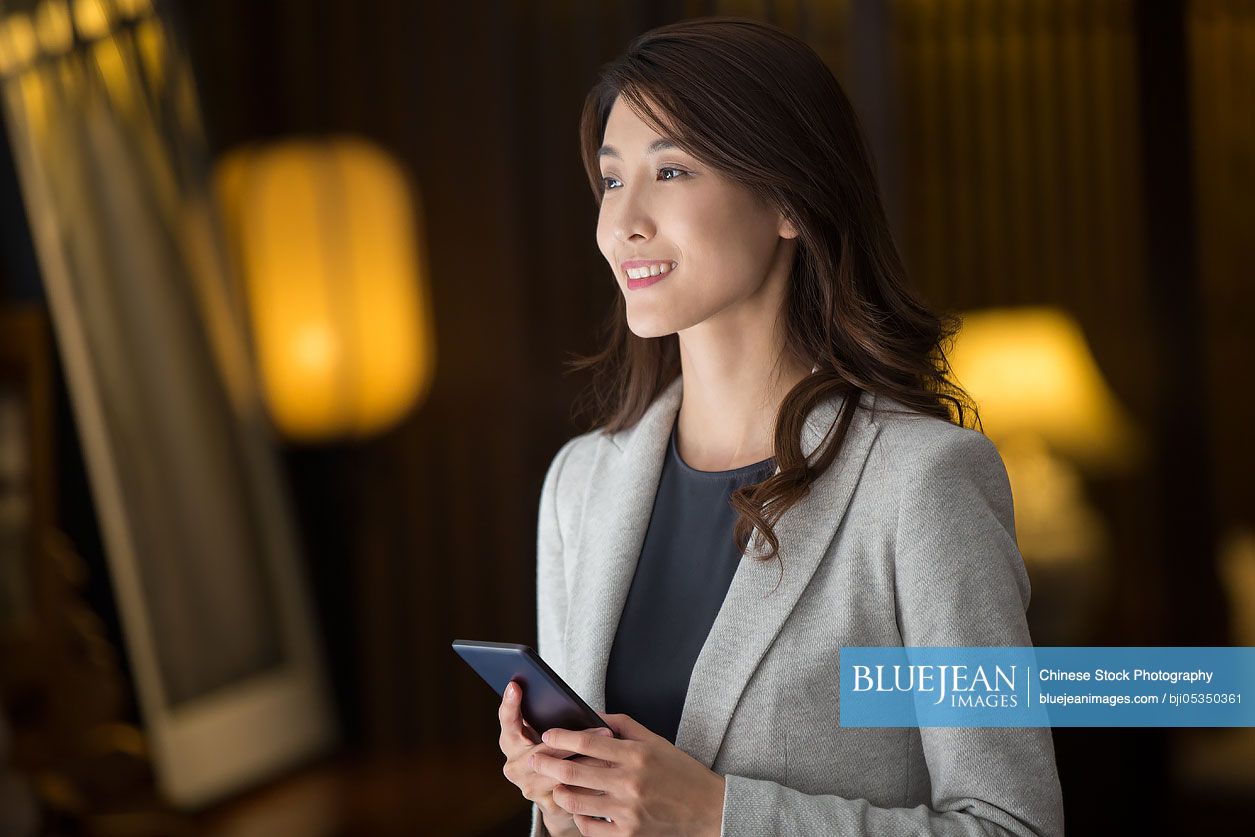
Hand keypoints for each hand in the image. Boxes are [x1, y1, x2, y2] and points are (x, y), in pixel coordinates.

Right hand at [497, 680, 613, 833]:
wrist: (557, 798)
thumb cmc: (555, 754)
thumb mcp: (543, 735)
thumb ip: (546, 717)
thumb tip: (559, 697)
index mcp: (510, 743)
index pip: (508, 720)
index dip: (510, 704)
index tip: (515, 685)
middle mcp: (515, 767)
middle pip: (544, 750)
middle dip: (576, 740)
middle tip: (603, 728)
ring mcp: (530, 788)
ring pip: (564, 771)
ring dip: (591, 758)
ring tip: (612, 747)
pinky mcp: (549, 806)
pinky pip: (575, 789)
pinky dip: (594, 778)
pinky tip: (610, 768)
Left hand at [532, 711, 726, 835]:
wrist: (711, 811)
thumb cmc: (683, 774)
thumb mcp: (657, 742)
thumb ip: (624, 725)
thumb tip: (593, 714)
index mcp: (636, 755)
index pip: (587, 742)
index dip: (561, 737)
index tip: (547, 735)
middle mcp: (629, 782)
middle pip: (572, 772)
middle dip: (546, 763)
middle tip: (535, 759)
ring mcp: (627, 811)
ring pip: (574, 800)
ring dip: (559, 792)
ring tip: (556, 785)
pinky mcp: (628, 835)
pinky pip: (589, 827)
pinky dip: (579, 817)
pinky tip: (580, 808)